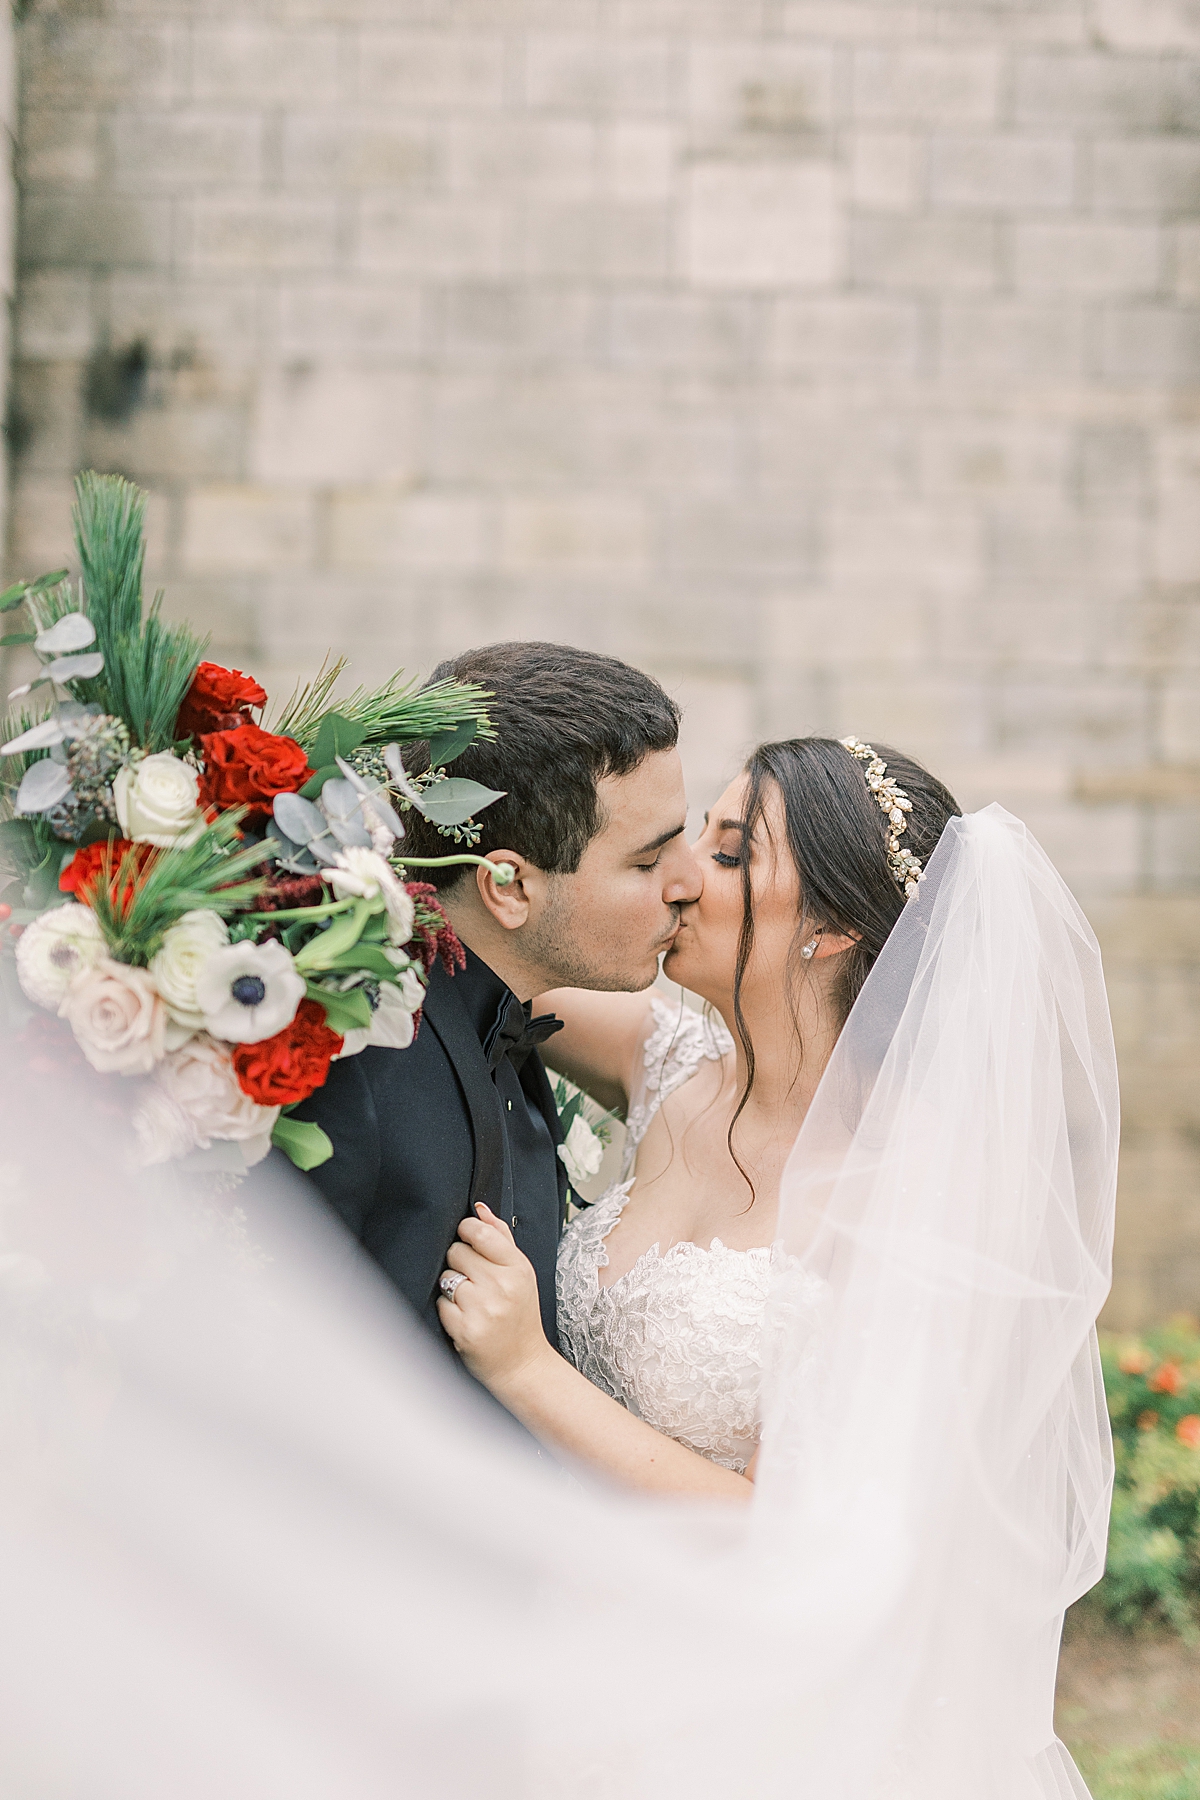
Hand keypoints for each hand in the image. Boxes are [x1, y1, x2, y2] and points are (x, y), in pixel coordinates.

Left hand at [437, 1205, 550, 1393]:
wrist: (522, 1365)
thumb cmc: (520, 1315)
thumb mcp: (521, 1273)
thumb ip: (501, 1237)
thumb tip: (479, 1208)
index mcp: (518, 1268)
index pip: (479, 1232)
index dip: (466, 1232)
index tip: (467, 1240)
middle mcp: (502, 1286)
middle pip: (456, 1252)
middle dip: (459, 1263)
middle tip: (474, 1281)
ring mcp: (483, 1309)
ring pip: (445, 1277)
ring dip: (451, 1287)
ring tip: (470, 1301)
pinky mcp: (464, 1330)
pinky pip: (440, 1304)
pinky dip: (447, 1310)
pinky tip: (464, 1318)